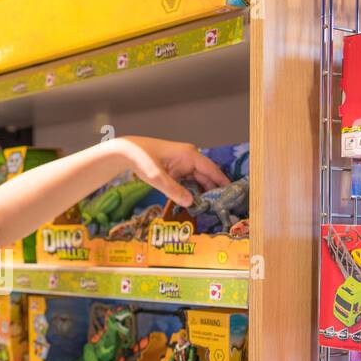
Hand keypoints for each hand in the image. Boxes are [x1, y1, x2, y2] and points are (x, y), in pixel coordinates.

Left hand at [115, 136, 230, 208]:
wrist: (127, 152)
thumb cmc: (142, 159)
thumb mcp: (157, 178)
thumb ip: (173, 191)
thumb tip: (190, 203)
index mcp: (190, 155)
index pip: (212, 170)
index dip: (223, 182)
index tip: (233, 194)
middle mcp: (190, 158)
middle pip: (207, 176)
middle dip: (213, 191)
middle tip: (221, 208)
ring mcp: (183, 163)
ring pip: (198, 180)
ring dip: (202, 193)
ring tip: (210, 208)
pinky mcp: (176, 169)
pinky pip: (189, 181)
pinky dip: (192, 191)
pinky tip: (195, 203)